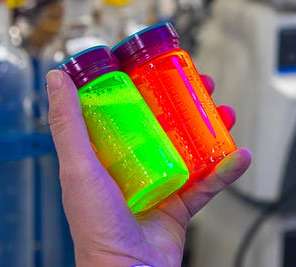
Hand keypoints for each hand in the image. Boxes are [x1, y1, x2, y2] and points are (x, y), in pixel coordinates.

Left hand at [46, 70, 250, 266]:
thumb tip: (57, 78)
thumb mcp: (78, 167)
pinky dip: (226, 169)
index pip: (126, 111)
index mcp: (104, 157)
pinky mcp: (181, 206)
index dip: (145, 86)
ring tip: (225, 113)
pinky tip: (238, 154)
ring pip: (190, 148)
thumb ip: (68, 123)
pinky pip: (209, 183)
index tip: (161, 67)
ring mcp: (158, 185)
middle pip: (164, 124)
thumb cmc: (95, 228)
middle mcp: (132, 168)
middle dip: (187, 102)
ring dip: (211, 129)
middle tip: (203, 84)